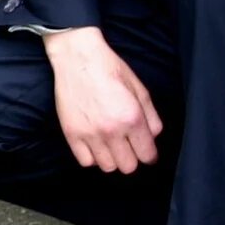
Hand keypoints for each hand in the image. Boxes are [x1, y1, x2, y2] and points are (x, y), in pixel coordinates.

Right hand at [44, 27, 162, 173]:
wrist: (78, 58)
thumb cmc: (109, 68)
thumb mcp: (139, 89)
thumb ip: (151, 117)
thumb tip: (153, 137)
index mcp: (132, 118)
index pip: (147, 155)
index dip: (149, 154)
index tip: (145, 150)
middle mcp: (111, 130)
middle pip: (128, 166)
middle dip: (132, 157)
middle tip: (128, 145)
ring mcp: (90, 134)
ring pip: (107, 166)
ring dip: (112, 158)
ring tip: (110, 144)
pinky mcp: (71, 134)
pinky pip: (86, 161)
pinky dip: (92, 156)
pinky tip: (95, 143)